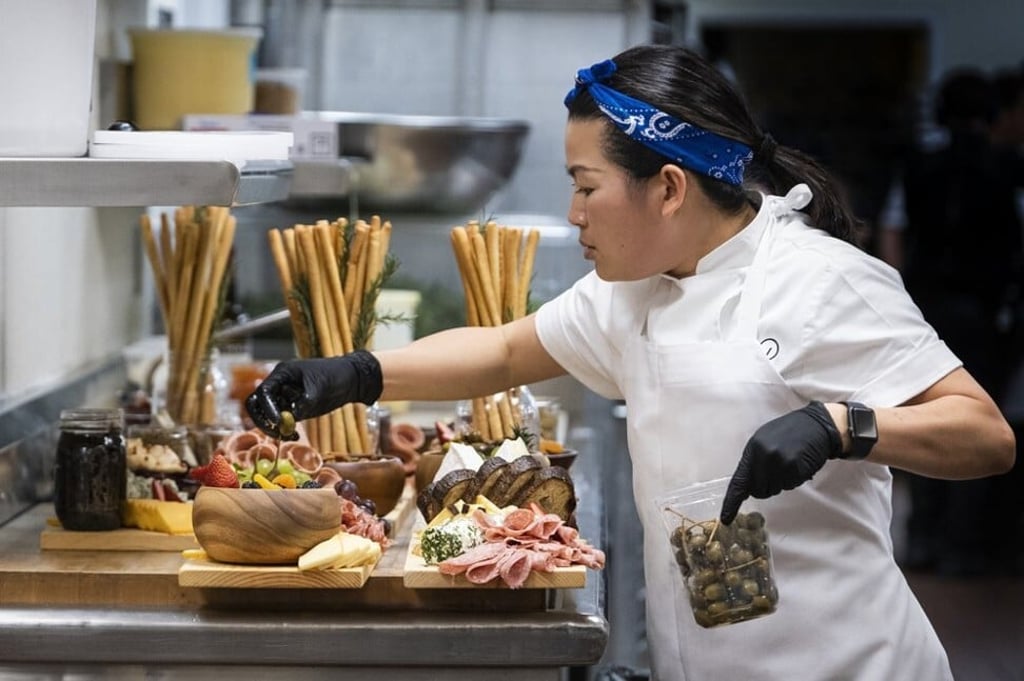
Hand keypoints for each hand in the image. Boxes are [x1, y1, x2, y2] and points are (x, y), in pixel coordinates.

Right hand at [245, 350, 382, 439]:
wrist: (352, 380)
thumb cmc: (336, 376)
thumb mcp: (320, 388)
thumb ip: (304, 402)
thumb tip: (289, 418)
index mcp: (283, 374)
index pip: (264, 392)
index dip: (267, 408)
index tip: (278, 421)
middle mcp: (280, 385)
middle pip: (258, 404)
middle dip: (263, 419)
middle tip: (277, 431)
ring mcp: (286, 397)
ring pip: (268, 415)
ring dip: (275, 428)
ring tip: (290, 435)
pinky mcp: (294, 408)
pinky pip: (282, 422)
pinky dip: (285, 430)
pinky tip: (296, 436)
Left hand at [720, 401, 842, 523]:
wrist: (816, 425)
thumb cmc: (789, 433)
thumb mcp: (764, 441)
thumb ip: (753, 463)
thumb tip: (745, 487)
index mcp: (752, 449)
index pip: (738, 481)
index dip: (732, 501)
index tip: (726, 518)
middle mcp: (763, 456)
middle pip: (758, 490)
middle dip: (766, 487)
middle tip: (777, 471)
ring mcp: (779, 462)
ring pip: (775, 490)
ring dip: (781, 482)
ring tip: (789, 463)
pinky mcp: (795, 468)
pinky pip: (790, 485)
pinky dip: (794, 479)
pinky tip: (798, 464)